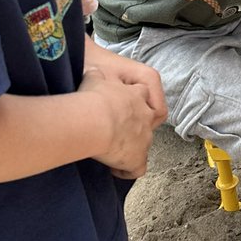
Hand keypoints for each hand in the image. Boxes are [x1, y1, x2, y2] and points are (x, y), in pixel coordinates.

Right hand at [78, 52, 166, 178]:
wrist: (96, 119)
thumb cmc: (94, 96)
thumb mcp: (94, 75)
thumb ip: (97, 74)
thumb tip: (93, 69)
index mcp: (137, 94)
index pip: (142, 94)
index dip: (133, 100)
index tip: (122, 106)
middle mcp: (145, 116)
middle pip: (148, 120)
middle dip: (136, 125)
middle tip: (118, 130)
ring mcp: (144, 138)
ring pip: (144, 144)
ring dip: (132, 147)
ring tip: (114, 150)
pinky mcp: (137, 158)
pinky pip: (137, 169)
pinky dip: (128, 171)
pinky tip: (116, 171)